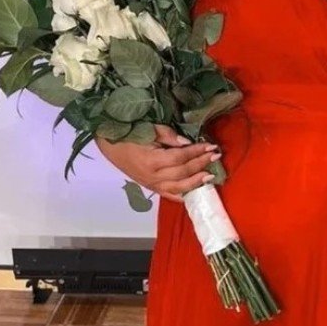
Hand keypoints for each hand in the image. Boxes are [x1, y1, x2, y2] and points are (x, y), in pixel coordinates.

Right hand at [95, 124, 221, 203]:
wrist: (110, 147)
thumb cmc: (129, 135)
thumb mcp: (149, 130)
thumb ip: (168, 136)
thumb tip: (187, 143)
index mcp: (152, 160)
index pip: (180, 157)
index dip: (197, 151)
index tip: (211, 145)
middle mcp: (153, 176)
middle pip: (183, 172)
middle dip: (201, 163)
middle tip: (216, 155)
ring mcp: (152, 184)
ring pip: (179, 188)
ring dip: (197, 181)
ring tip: (211, 175)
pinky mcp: (151, 188)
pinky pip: (169, 195)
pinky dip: (183, 195)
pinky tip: (195, 191)